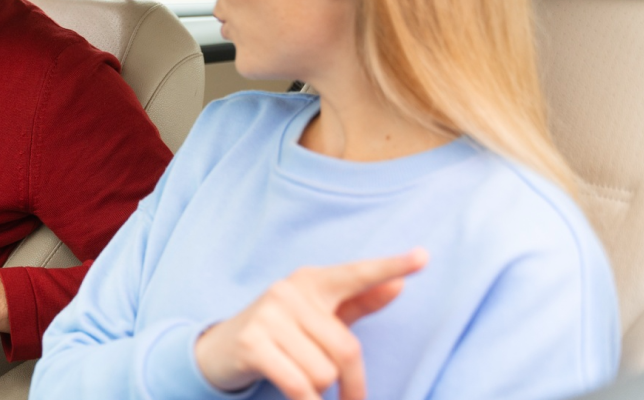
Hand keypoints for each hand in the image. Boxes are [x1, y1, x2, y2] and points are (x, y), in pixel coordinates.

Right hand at [193, 249, 428, 399]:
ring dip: (317, 390)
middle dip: (350, 384)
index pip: (356, 275)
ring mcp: (268, 316)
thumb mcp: (317, 315)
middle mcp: (289, 291)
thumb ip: (358, 301)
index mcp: (311, 281)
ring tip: (296, 377)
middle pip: (346, 351)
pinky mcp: (253, 343)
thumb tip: (399, 285)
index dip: (390, 266)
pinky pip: (300, 385)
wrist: (219, 349)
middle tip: (349, 399)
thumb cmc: (281, 332)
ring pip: (324, 372)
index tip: (423, 258)